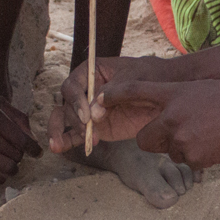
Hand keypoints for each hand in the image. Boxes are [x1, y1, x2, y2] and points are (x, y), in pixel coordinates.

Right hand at [0, 93, 42, 184]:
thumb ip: (18, 116)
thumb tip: (33, 137)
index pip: (21, 139)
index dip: (33, 148)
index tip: (37, 153)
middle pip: (15, 153)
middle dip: (20, 155)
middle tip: (17, 153)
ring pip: (6, 166)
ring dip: (13, 167)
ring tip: (12, 164)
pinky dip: (1, 176)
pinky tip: (2, 173)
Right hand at [47, 55, 173, 152]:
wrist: (162, 91)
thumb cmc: (146, 76)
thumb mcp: (132, 79)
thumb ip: (112, 94)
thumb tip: (93, 114)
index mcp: (90, 71)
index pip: (73, 85)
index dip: (76, 101)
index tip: (86, 116)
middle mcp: (84, 90)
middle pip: (67, 104)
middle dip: (72, 119)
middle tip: (85, 132)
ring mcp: (87, 109)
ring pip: (64, 118)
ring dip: (59, 131)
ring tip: (56, 145)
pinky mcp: (94, 126)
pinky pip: (75, 133)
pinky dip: (66, 140)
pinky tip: (58, 148)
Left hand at [96, 78, 219, 169]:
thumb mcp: (198, 89)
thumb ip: (176, 100)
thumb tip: (164, 115)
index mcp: (173, 94)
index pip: (134, 91)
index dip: (113, 96)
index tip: (98, 100)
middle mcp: (172, 117)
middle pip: (144, 138)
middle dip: (154, 139)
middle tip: (173, 133)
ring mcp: (182, 140)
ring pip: (167, 152)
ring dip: (179, 147)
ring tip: (205, 134)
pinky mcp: (194, 159)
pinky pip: (186, 161)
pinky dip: (196, 156)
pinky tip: (213, 144)